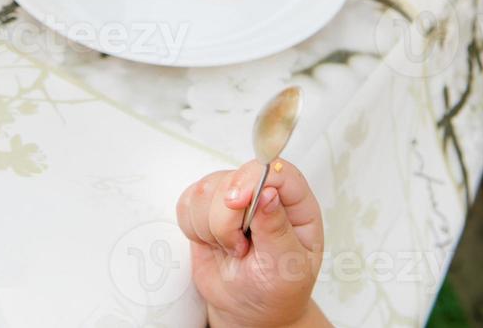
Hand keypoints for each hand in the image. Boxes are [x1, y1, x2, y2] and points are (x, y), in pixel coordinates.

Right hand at [176, 159, 325, 327]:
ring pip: (205, 190)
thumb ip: (277, 230)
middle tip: (240, 248)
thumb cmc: (276, 292)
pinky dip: (193, 227)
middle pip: (233, 179)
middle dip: (227, 219)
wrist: (249, 311)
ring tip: (230, 249)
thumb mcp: (286, 268)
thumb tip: (268, 194)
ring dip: (210, 228)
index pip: (276, 171)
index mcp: (295, 206)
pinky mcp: (207, 209)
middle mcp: (263, 196)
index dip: (253, 179)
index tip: (236, 202)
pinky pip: (187, 202)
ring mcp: (233, 201)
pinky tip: (212, 244)